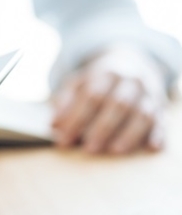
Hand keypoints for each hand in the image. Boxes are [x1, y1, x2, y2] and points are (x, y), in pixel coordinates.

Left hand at [52, 45, 167, 153]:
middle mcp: (130, 81)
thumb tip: (53, 125)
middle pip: (117, 104)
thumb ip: (64, 102)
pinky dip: (158, 134)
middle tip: (89, 149)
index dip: (76, 119)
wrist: (130, 63)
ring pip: (143, 113)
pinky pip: (162, 120)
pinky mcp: (161, 106)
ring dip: (130, 134)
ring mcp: (149, 93)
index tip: (63, 141)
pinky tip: (151, 147)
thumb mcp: (77, 84)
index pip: (91, 96)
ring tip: (114, 151)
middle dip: (102, 128)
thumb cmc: (96, 82)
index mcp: (106, 73)